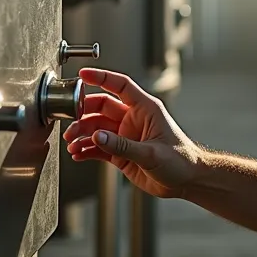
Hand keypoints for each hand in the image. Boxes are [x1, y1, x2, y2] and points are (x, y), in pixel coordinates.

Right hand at [62, 68, 203, 198]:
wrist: (186, 181)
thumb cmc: (180, 160)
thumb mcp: (151, 153)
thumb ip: (122, 146)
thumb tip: (97, 137)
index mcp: (145, 109)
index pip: (120, 85)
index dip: (101, 77)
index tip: (83, 74)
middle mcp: (133, 119)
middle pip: (101, 107)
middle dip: (83, 113)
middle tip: (70, 123)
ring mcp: (125, 136)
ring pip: (97, 128)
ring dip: (82, 134)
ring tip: (71, 143)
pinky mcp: (121, 152)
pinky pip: (99, 147)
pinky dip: (86, 150)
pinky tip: (77, 154)